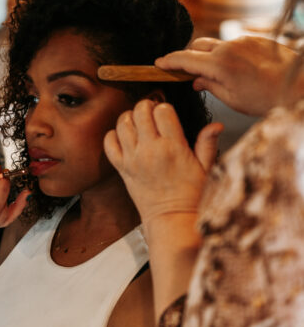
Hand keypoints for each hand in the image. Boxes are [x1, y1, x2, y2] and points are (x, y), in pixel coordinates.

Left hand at [104, 100, 222, 225]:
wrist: (172, 219)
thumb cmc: (191, 195)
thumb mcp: (206, 168)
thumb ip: (208, 144)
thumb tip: (217, 125)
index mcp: (173, 147)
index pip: (162, 110)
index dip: (164, 108)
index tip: (167, 114)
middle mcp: (151, 150)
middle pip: (140, 111)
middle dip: (146, 107)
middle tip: (152, 114)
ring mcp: (133, 159)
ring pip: (122, 123)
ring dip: (129, 118)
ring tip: (138, 124)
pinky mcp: (122, 168)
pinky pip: (109, 143)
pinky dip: (113, 135)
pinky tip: (124, 138)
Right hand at [156, 35, 299, 116]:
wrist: (299, 86)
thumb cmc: (267, 98)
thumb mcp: (233, 100)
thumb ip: (210, 86)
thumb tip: (195, 80)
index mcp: (219, 65)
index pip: (185, 59)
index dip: (169, 61)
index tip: (159, 63)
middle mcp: (228, 48)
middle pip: (197, 46)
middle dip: (189, 57)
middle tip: (187, 71)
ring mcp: (242, 40)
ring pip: (216, 44)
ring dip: (211, 56)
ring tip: (219, 74)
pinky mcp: (255, 38)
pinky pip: (234, 44)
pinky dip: (229, 54)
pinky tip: (240, 69)